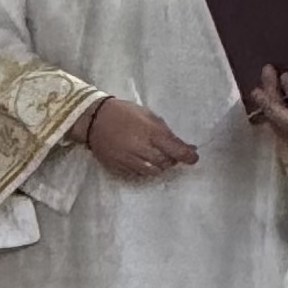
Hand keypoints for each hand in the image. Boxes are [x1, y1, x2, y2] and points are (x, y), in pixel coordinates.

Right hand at [82, 97, 198, 178]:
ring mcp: (128, 160)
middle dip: (172, 160)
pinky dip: (144, 169)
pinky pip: (137, 174)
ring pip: (153, 171)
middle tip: (171, 154)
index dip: (188, 156)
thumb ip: (166, 132)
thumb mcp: (148, 116)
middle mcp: (141, 149)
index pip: (176, 150)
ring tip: (156, 157)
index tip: (194, 158)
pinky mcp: (118, 167)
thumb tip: (186, 146)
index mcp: (151, 133)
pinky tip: (141, 160)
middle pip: (166, 163)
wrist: (93, 120)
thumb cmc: (124, 113)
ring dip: (159, 166)